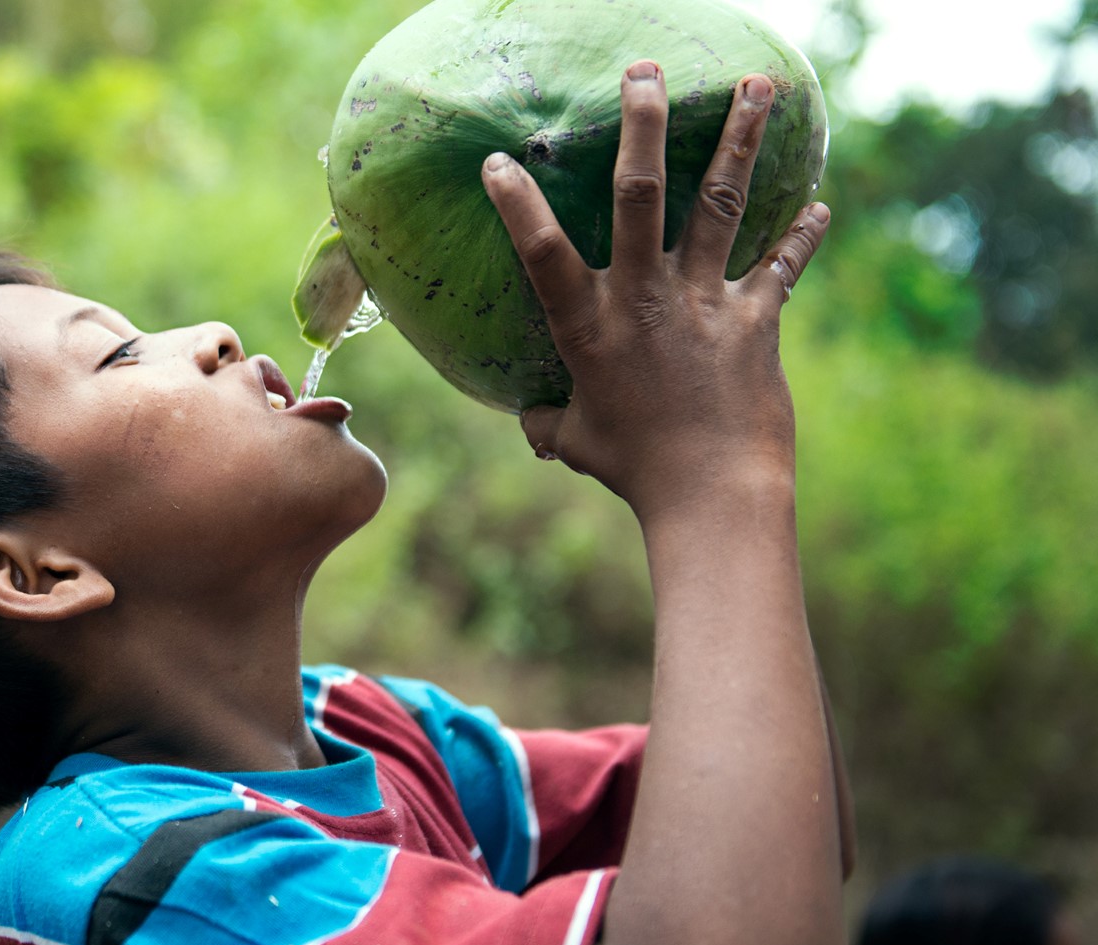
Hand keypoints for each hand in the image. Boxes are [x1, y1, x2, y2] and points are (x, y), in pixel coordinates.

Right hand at [481, 61, 829, 519]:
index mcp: (589, 328)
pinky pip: (782, 266)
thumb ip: (551, 421)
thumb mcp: (578, 442)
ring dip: (740, 140)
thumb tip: (534, 423)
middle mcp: (644, 300)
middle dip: (645, 127)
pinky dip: (801, 236)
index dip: (519, 206)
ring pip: (721, 204)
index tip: (500, 161)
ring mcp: (705, 303)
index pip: (543, 255)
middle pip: (640, 196)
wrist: (714, 495)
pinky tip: (819, 205)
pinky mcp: (756, 320)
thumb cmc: (636, 471)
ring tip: (757, 85)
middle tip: (647, 73)